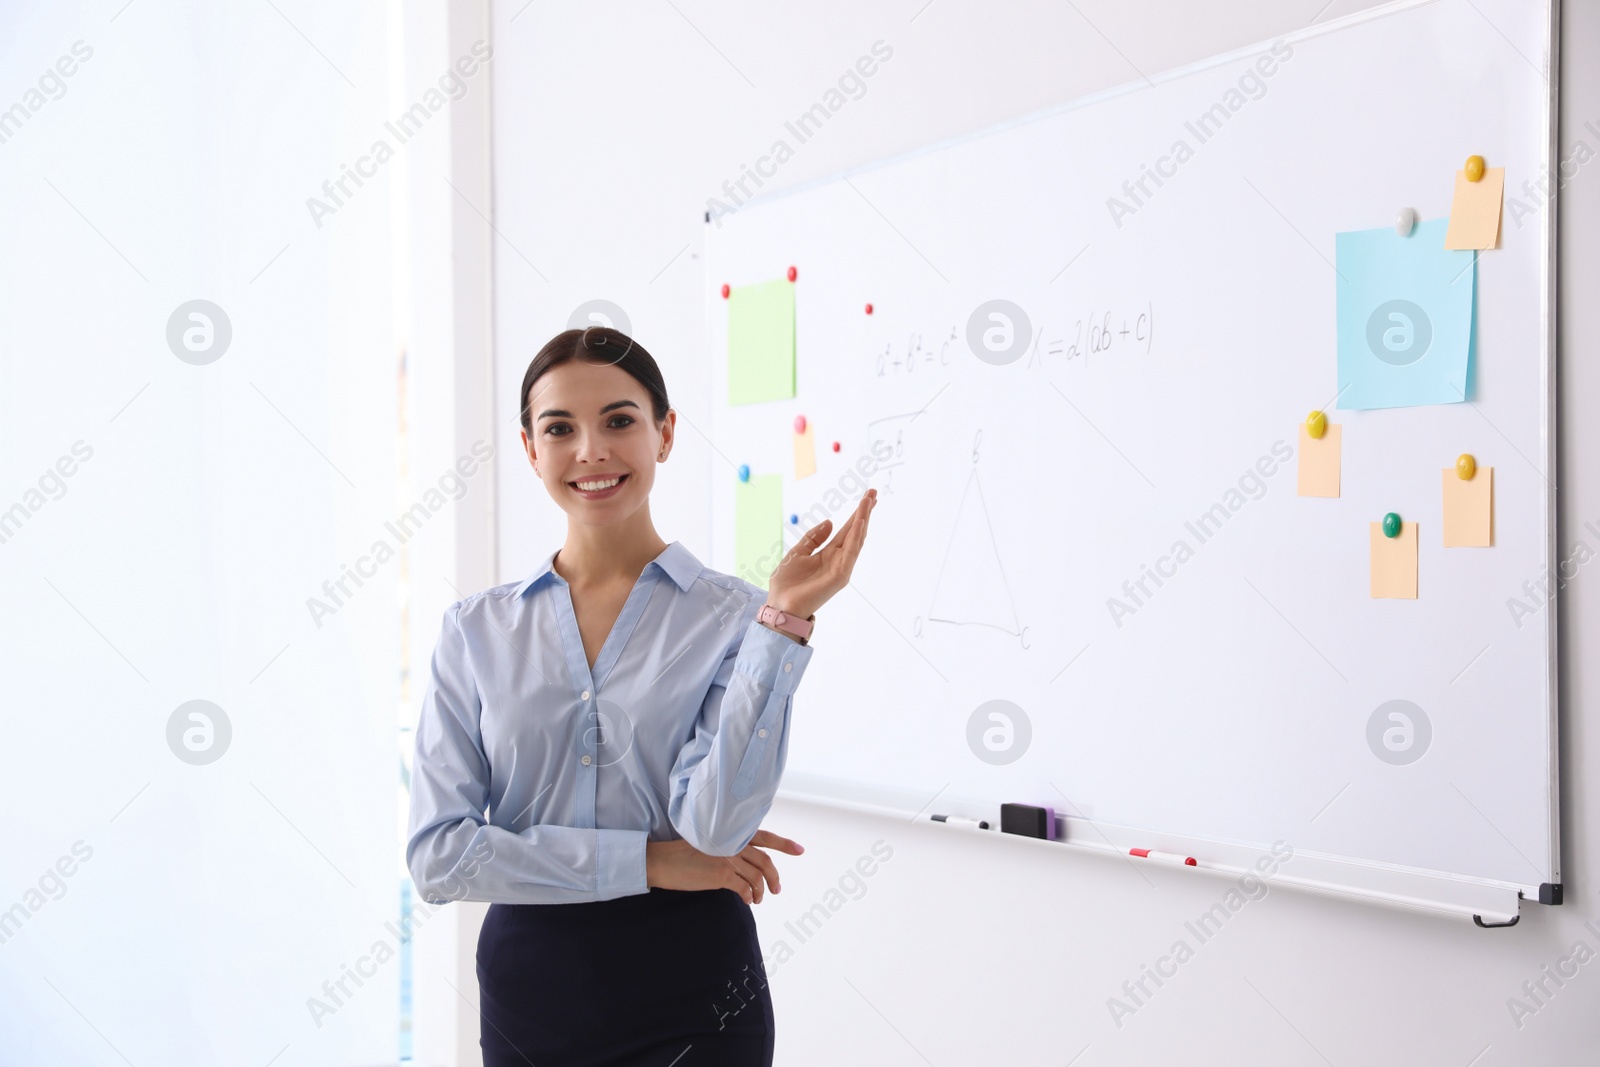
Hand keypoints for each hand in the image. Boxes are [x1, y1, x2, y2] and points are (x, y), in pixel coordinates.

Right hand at [645, 830, 804, 903]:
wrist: (662, 861)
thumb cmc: (682, 855)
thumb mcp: (708, 843)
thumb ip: (728, 847)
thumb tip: (745, 863)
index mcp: (730, 833)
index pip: (764, 836)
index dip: (784, 844)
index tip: (800, 850)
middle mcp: (732, 843)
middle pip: (765, 861)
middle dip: (774, 877)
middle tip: (776, 889)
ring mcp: (728, 857)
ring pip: (757, 877)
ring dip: (761, 891)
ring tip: (758, 899)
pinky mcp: (721, 874)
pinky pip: (745, 888)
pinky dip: (749, 896)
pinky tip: (746, 900)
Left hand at [765, 488, 876, 618]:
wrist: (780, 606)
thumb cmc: (787, 584)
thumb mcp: (797, 553)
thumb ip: (813, 538)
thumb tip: (830, 521)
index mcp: (828, 553)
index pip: (846, 530)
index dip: (856, 514)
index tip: (866, 498)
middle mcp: (838, 559)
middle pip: (855, 532)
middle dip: (864, 512)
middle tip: (873, 493)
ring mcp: (841, 568)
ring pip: (856, 540)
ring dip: (863, 520)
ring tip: (868, 501)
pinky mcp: (840, 576)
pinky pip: (851, 553)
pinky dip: (856, 536)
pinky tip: (860, 522)